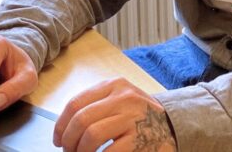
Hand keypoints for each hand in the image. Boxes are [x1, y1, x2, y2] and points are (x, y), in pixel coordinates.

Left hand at [54, 77, 175, 151]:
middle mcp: (124, 97)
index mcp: (114, 85)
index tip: (57, 139)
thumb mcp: (120, 101)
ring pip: (90, 135)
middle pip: (80, 119)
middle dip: (68, 141)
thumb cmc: (140, 118)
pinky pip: (108, 151)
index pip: (76, 103)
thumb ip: (97, 106)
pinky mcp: (139, 138)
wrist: (173, 127)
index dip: (61, 125)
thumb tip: (64, 128)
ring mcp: (132, 117)